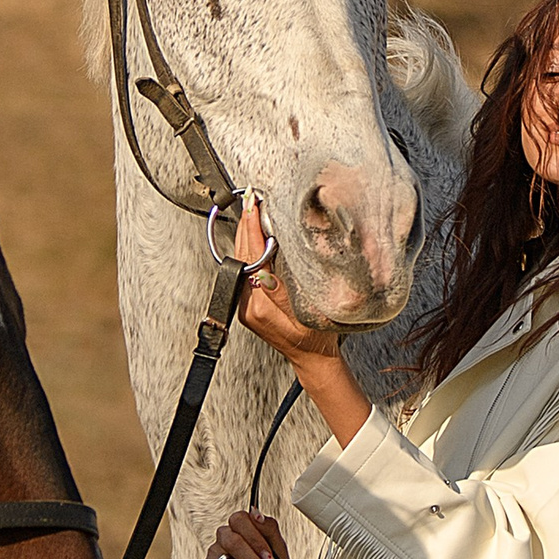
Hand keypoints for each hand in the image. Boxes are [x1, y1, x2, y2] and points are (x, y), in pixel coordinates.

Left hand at [232, 194, 342, 364]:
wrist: (312, 358)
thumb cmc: (316, 338)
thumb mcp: (308, 315)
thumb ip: (285, 293)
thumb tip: (266, 270)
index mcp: (261, 306)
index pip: (253, 257)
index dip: (252, 230)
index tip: (253, 208)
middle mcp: (248, 305)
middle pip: (242, 256)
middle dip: (246, 226)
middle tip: (250, 200)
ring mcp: (246, 304)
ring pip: (241, 260)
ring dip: (246, 234)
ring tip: (251, 211)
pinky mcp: (248, 303)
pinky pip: (246, 269)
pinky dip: (249, 248)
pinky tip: (254, 235)